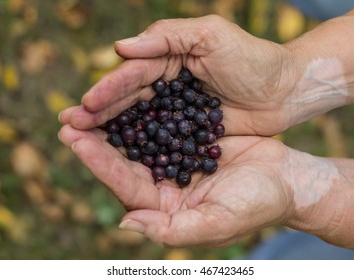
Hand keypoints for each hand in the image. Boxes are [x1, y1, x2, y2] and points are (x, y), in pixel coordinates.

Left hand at [58, 124, 293, 245]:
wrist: (286, 178)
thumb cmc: (257, 204)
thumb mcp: (216, 223)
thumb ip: (170, 230)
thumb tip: (125, 223)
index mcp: (165, 209)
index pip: (126, 186)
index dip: (100, 163)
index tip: (75, 139)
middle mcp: (164, 186)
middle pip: (123, 162)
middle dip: (95, 141)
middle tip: (68, 118)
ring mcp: (174, 161)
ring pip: (136, 141)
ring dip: (112, 122)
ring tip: (87, 103)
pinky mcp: (186, 140)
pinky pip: (158, 123)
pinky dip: (141, 109)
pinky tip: (125, 94)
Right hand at [59, 15, 295, 135]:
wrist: (286, 90)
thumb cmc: (253, 59)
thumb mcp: (213, 35)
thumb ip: (167, 37)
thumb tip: (121, 47)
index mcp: (169, 60)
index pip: (132, 75)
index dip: (107, 90)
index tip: (84, 106)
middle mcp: (168, 86)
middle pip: (128, 100)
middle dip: (99, 113)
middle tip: (68, 127)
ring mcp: (177, 111)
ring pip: (139, 122)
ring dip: (111, 132)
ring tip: (82, 142)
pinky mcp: (189, 133)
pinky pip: (160, 141)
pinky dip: (139, 148)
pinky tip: (119, 157)